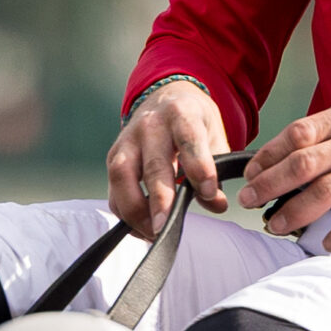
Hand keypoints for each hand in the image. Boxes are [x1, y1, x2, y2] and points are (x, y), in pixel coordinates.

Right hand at [107, 78, 231, 238]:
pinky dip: (125, 212)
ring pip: (122, 176)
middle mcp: (150, 125)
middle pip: (152, 164)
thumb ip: (217, 170)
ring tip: (152, 232)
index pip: (188, 138)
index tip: (207, 193)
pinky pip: (113, 189)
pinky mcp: (114, 157)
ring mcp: (127, 140)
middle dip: (159, 200)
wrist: (167, 98)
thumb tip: (216, 204)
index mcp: (180, 113)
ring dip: (135, 209)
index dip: (198, 167)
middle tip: (165, 227)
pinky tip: (141, 228)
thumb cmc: (193, 121)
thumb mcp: (214, 136)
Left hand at [240, 91, 330, 250]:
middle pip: (302, 163)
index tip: (251, 171)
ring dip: (293, 212)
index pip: (298, 133)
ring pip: (325, 191)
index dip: (268, 155)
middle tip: (248, 201)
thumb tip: (301, 148)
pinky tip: (325, 244)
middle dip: (268, 185)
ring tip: (275, 224)